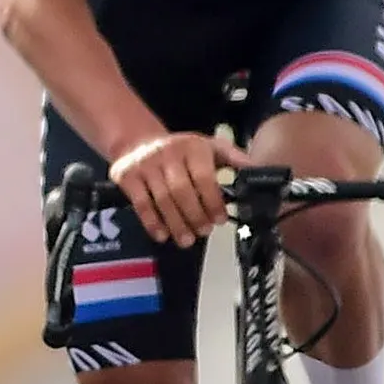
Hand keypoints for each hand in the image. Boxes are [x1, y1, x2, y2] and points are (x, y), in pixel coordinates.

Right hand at [107, 131, 225, 248]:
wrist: (138, 142)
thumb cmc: (180, 152)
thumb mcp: (208, 147)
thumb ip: (233, 158)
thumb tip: (256, 171)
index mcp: (192, 146)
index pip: (204, 177)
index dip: (213, 202)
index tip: (220, 219)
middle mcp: (168, 152)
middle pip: (182, 191)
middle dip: (195, 216)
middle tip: (204, 231)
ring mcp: (146, 164)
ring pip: (162, 200)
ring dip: (176, 224)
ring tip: (186, 240)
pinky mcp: (127, 176)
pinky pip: (141, 204)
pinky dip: (152, 222)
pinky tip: (162, 234)